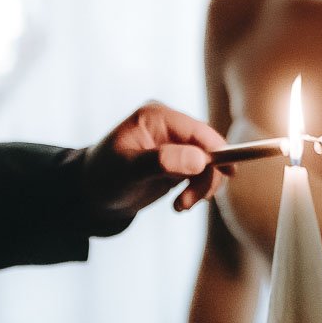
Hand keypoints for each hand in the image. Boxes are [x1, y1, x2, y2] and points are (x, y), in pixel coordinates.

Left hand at [82, 102, 227, 216]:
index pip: (199, 131)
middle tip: (189, 202)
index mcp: (157, 116)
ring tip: (181, 206)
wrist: (92, 195)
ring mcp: (174, 142)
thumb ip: (163, 162)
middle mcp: (169, 125)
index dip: (218, 151)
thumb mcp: (129, 171)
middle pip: (209, 147)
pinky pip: (201, 172)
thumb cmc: (103, 178)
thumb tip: (200, 159)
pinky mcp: (178, 160)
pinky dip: (197, 189)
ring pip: (208, 162)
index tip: (229, 174)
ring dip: (202, 186)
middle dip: (206, 176)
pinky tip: (181, 203)